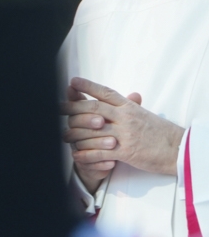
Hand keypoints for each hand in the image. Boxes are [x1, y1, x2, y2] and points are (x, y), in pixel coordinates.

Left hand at [62, 77, 184, 191]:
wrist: (178, 149)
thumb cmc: (160, 132)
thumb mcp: (145, 114)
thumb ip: (132, 106)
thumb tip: (130, 95)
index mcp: (129, 107)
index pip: (106, 93)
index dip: (88, 86)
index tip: (72, 82)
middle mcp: (126, 118)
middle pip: (93, 109)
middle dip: (73, 108)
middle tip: (58, 108)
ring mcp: (125, 134)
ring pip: (93, 131)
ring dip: (75, 134)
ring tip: (64, 136)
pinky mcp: (126, 151)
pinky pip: (100, 152)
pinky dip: (86, 154)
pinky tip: (75, 154)